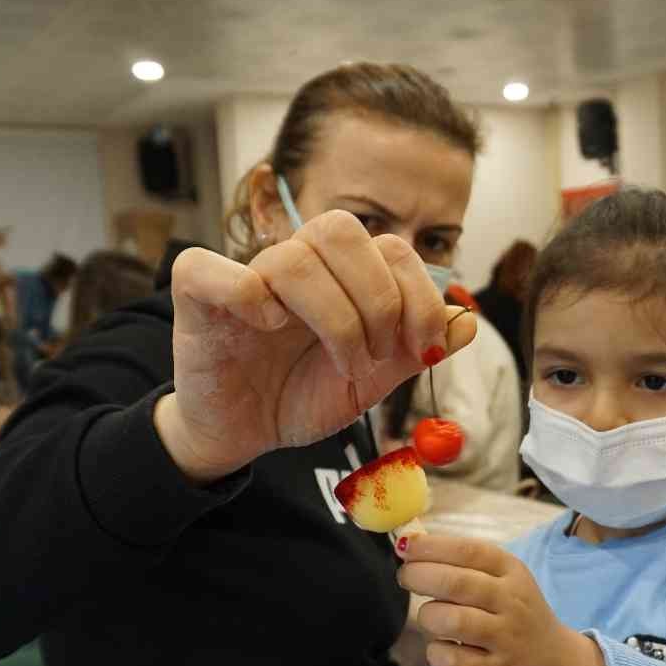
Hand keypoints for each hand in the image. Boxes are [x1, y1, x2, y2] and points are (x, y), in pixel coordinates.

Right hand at [155, 210, 476, 480]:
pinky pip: (213, 269)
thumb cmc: (298, 397)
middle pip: (340, 229)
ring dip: (333, 317)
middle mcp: (293, 263)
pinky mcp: (198, 296)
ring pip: (293, 257)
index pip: (389, 247)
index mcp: (337, 273)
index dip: (418, 294)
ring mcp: (245, 275)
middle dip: (378, 298)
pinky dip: (250, 295)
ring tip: (343, 364)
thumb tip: (468, 321)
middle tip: (379, 354)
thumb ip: (415, 350)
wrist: (243, 435)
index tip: (423, 350)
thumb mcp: (370, 381)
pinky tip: (267, 328)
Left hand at [397, 533, 605, 665]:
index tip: (405, 547)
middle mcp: (511, 602)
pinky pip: (451, 659)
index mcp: (511, 571)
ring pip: (451, 621)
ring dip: (428, 616)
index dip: (431, 547)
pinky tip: (443, 649)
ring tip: (431, 617)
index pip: (469, 551)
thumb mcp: (502, 580)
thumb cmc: (515, 614)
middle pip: (456, 584)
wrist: (555, 665)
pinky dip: (436, 652)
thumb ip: (461, 563)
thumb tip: (410, 543)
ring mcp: (505, 639)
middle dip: (420, 576)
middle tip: (406, 578)